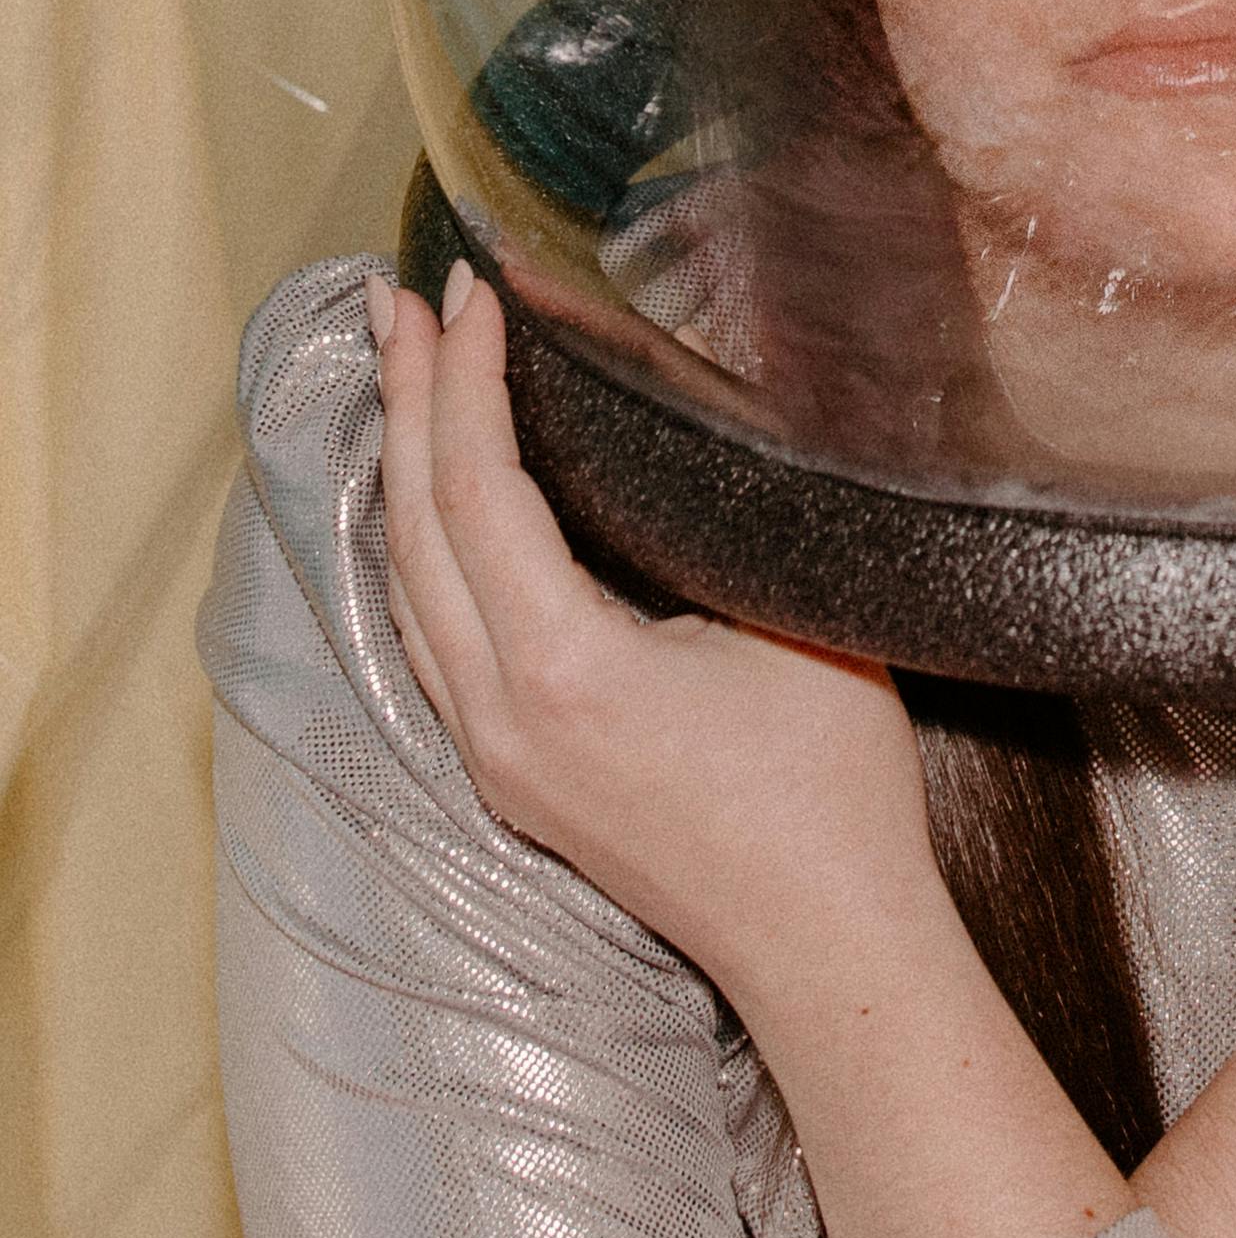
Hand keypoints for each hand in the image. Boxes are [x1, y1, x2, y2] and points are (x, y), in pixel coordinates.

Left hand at [368, 262, 936, 993]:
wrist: (831, 949)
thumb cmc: (835, 793)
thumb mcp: (797, 619)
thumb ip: (730, 512)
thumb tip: (699, 402)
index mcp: (562, 669)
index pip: (476, 487)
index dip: (465, 377)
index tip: (473, 288)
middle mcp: (500, 715)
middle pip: (412, 528)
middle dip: (402, 400)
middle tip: (398, 300)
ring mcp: (494, 757)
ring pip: (404, 588)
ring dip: (399, 471)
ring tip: (402, 376)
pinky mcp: (511, 780)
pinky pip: (429, 639)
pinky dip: (421, 546)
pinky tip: (436, 503)